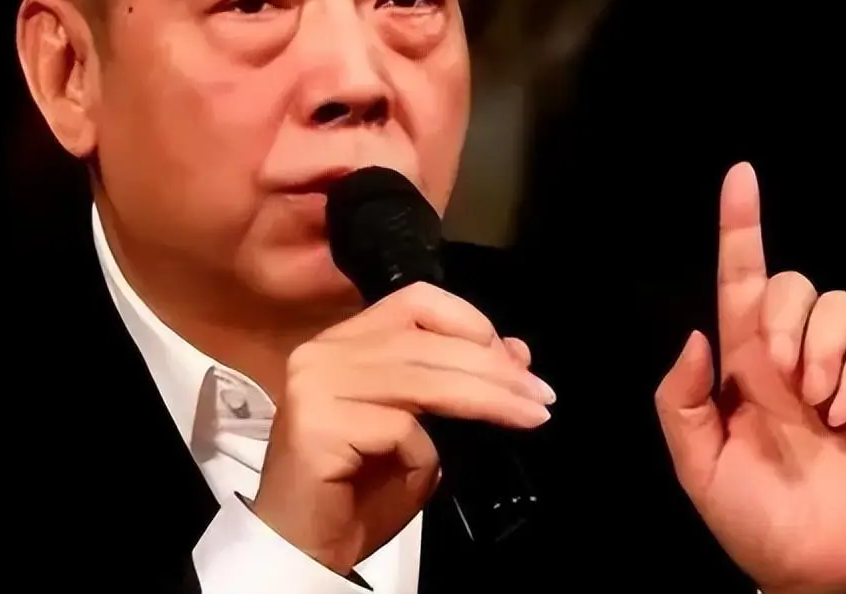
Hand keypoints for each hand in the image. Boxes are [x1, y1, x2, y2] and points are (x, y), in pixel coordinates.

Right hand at [252, 283, 552, 574]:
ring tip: (529, 416)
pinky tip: (423, 473)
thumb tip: (516, 351)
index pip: (416, 300)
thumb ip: (456, 386)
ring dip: (486, 398)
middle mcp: (324, 351)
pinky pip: (399, 428)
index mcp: (345, 341)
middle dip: (494, 368)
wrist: (305, 546)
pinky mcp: (316, 423)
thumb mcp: (424, 431)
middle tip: (540, 396)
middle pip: (425, 340)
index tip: (516, 360)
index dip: (471, 322)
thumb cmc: (360, 491)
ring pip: (422, 378)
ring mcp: (315, 383)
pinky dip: (425, 453)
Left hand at [655, 163, 845, 593]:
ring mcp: (842, 374)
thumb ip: (681, 398)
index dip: (740, 229)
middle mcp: (793, 359)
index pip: (741, 283)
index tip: (739, 177)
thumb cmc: (754, 518)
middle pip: (794, 284)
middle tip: (779, 375)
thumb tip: (698, 335)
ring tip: (813, 401)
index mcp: (743, 368)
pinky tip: (844, 414)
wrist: (814, 569)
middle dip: (783, 316)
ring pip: (841, 305)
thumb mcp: (696, 464)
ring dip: (822, 347)